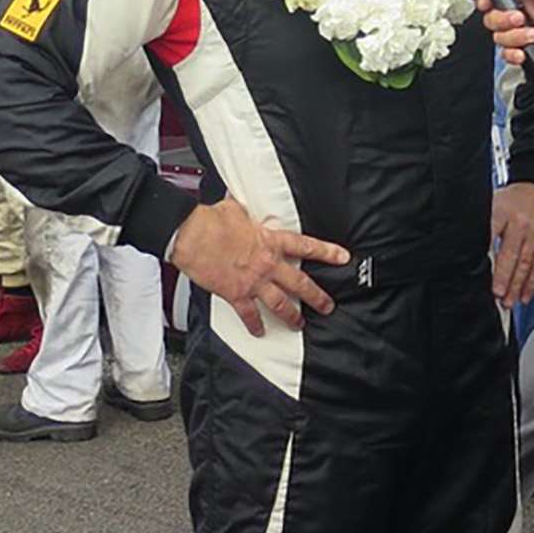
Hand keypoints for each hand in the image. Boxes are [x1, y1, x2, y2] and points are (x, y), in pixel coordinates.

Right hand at [168, 196, 350, 335]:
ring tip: (299, 324)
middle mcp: (267, 263)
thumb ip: (243, 209)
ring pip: (281, 303)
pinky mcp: (236, 294)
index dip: (327, 252)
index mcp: (270, 241)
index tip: (343, 258)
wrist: (191, 235)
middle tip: (327, 305)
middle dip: (317, 297)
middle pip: (300, 283)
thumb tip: (239, 201)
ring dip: (292, 316)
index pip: (306, 246)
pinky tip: (259, 331)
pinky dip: (255, 325)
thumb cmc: (210, 221)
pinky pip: (250, 314)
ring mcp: (253, 281)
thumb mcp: (234, 208)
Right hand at [481, 0, 533, 77]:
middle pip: (492, 19)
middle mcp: (522, 16)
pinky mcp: (526, 54)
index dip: (487, 0)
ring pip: (499, 38)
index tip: (488, 2)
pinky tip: (526, 52)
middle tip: (522, 19)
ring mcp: (523, 36)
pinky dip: (514, 55)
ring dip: (515, 37)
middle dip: (504, 20)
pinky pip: (507, 55)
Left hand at [490, 181, 533, 305]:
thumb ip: (482, 226)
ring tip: (510, 302)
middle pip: (511, 255)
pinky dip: (532, 282)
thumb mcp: (492, 204)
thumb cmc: (512, 198)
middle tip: (497, 296)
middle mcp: (519, 223)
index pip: (491, 237)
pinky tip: (525, 295)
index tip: (479, 275)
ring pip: (526, 263)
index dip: (486, 258)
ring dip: (517, 286)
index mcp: (501, 212)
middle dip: (504, 278)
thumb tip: (467, 249)